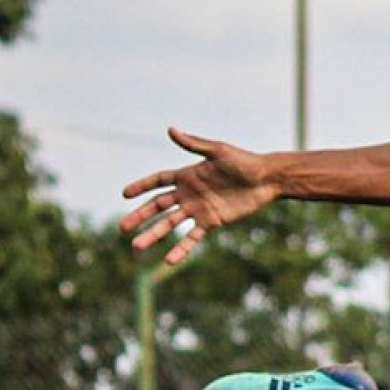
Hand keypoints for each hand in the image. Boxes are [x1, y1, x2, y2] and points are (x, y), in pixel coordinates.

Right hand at [120, 127, 277, 264]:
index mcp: (187, 175)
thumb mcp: (218, 151)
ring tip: (136, 247)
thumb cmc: (244, 162)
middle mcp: (189, 193)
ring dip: (154, 235)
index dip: (142, 187)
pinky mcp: (211, 222)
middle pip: (158, 206)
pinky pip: (192, 237)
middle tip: (122, 228)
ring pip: (170, 224)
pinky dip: (181, 249)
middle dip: (140, 216)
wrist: (266, 180)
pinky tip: (169, 261)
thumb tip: (170, 129)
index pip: (158, 181)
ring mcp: (198, 209)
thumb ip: (194, 144)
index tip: (125, 194)